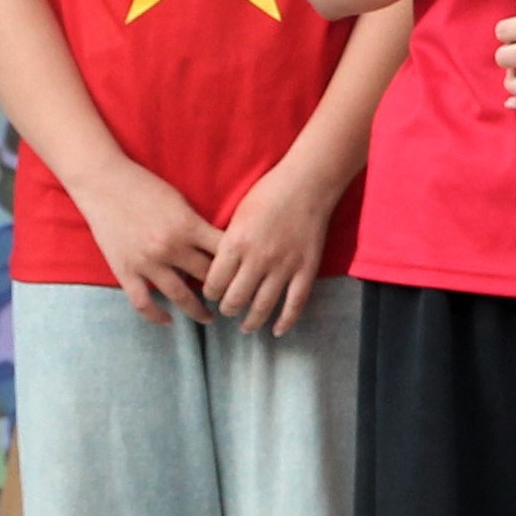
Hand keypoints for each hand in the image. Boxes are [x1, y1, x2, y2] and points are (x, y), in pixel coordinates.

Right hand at [72, 156, 226, 320]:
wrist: (102, 181)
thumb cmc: (143, 185)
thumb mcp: (179, 200)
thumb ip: (197, 225)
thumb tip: (220, 246)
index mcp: (188, 226)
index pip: (225, 254)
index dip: (239, 266)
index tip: (245, 275)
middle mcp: (171, 247)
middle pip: (208, 277)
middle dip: (223, 290)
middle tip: (232, 299)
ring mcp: (146, 262)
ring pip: (181, 296)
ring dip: (198, 311)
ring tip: (208, 318)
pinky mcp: (124, 270)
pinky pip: (143, 303)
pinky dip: (157, 316)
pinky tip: (169, 320)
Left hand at [207, 154, 347, 333]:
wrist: (306, 184)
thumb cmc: (268, 193)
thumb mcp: (237, 215)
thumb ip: (227, 244)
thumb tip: (217, 269)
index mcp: (236, 244)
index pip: (214, 283)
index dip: (209, 293)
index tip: (211, 293)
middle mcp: (258, 259)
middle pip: (235, 299)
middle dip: (227, 308)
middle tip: (227, 309)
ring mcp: (284, 267)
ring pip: (262, 307)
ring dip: (251, 321)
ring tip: (246, 325)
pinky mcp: (306, 270)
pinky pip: (295, 304)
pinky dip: (286, 321)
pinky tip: (277, 330)